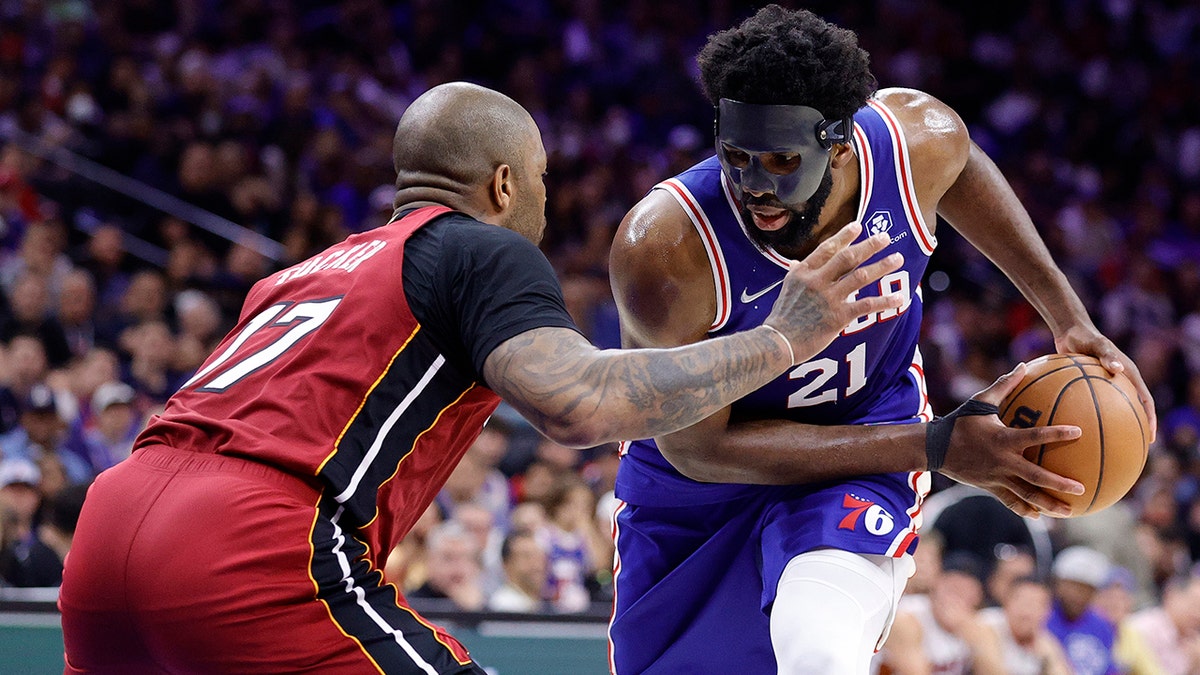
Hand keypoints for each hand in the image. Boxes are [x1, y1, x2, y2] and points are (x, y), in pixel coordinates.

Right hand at [764, 222, 904, 363]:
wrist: (779, 342)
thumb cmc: (782, 317)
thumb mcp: (786, 289)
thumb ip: (795, 273)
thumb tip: (796, 262)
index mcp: (803, 272)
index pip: (826, 249)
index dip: (843, 236)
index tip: (858, 226)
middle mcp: (817, 281)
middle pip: (847, 258)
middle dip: (869, 246)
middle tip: (885, 237)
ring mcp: (828, 298)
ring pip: (860, 277)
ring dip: (881, 266)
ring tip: (897, 259)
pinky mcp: (838, 317)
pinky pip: (866, 305)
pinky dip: (884, 301)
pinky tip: (899, 298)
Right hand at [938, 362, 1085, 517]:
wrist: (934, 448)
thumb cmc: (961, 422)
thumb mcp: (981, 401)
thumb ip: (1005, 384)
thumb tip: (1023, 365)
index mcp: (1003, 439)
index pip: (1035, 436)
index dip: (1056, 433)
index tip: (1079, 432)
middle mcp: (1002, 461)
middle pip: (1035, 476)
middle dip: (1058, 483)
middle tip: (1081, 489)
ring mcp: (997, 477)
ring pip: (1026, 494)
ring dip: (1048, 503)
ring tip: (1069, 511)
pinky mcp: (990, 487)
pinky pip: (1011, 501)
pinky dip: (1026, 509)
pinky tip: (1040, 515)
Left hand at [1055, 325, 1156, 442]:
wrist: (1069, 331)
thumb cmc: (1085, 336)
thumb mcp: (1096, 344)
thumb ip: (1106, 354)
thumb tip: (1118, 368)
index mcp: (1128, 375)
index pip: (1145, 401)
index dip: (1150, 419)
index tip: (1150, 437)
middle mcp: (1119, 382)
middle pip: (1131, 410)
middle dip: (1134, 429)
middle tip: (1132, 448)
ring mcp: (1105, 385)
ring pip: (1111, 411)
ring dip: (1111, 426)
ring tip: (1105, 446)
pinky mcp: (1089, 387)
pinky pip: (1090, 405)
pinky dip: (1086, 416)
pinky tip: (1075, 430)